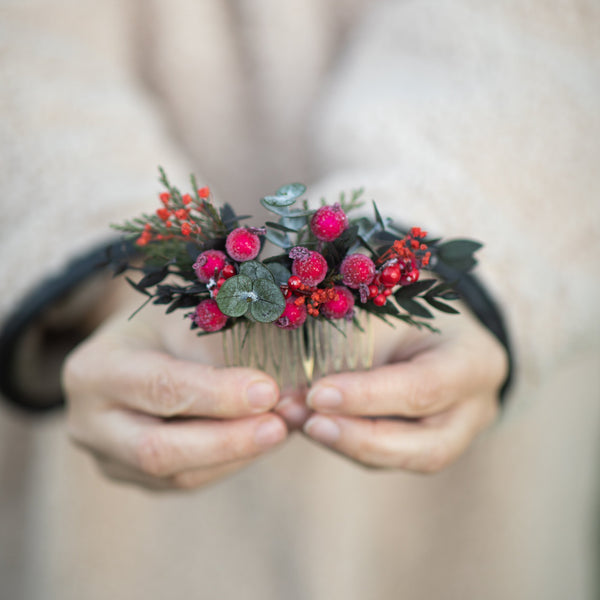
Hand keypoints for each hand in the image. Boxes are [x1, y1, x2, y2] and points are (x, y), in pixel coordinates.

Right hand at [62, 297, 286, 490]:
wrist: (136, 346)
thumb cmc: (164, 323)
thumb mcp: (185, 316)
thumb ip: (222, 350)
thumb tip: (281, 388)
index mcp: (95, 369)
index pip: (160, 388)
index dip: (219, 395)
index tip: (268, 391)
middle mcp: (90, 422)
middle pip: (159, 451)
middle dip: (230, 441)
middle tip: (281, 424)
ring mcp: (108, 457)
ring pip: (179, 475)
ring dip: (240, 454)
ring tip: (284, 426)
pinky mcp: (135, 475)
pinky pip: (188, 480)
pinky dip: (232, 461)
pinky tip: (264, 437)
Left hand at [301, 308, 507, 471]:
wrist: (439, 324)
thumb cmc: (412, 309)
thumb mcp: (387, 310)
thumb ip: (351, 345)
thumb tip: (294, 382)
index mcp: (472, 361)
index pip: (423, 388)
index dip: (367, 397)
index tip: (316, 395)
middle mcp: (474, 408)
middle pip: (427, 446)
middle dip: (358, 439)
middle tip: (307, 422)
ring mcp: (458, 433)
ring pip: (406, 459)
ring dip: (347, 444)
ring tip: (299, 421)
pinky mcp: (429, 444)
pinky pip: (390, 455)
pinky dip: (347, 441)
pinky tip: (311, 423)